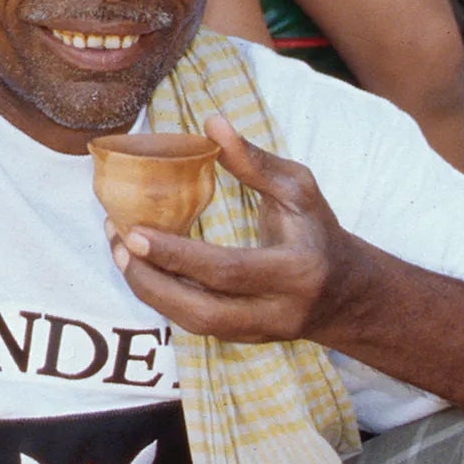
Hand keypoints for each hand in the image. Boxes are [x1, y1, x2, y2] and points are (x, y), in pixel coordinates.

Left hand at [111, 113, 374, 343]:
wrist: (346, 293)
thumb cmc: (318, 231)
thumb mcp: (299, 190)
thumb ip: (255, 161)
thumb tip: (212, 123)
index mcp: (295, 271)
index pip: (226, 271)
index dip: (177, 255)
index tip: (133, 230)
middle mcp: (277, 311)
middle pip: (202, 312)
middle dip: (151, 281)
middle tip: (117, 241)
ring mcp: (259, 333)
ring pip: (193, 326)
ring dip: (149, 291)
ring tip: (119, 251)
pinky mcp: (244, 340)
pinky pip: (195, 325)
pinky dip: (163, 297)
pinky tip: (140, 267)